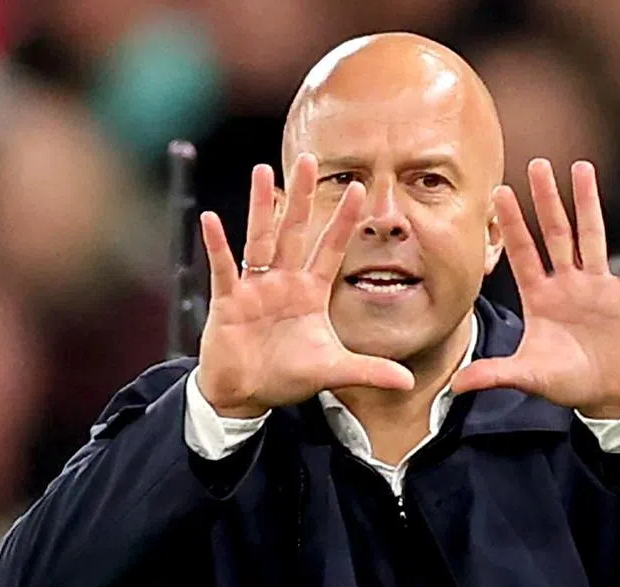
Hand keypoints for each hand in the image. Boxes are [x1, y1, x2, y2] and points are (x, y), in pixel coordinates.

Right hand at [196, 153, 414, 416]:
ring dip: (262, 207)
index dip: (344, 221)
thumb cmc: (286, 376)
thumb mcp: (332, 372)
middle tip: (309, 159)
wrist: (247, 393)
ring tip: (263, 171)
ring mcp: (255, 288)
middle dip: (303, 196)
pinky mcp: (229, 301)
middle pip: (295, 231)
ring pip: (260, 239)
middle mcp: (284, 282)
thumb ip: (368, 372)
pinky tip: (211, 220)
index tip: (360, 189)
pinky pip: (223, 268)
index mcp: (310, 293)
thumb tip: (408, 383)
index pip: (331, 248)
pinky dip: (217, 245)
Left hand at [451, 159, 619, 418]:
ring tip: (582, 168)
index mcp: (541, 298)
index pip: (523, 253)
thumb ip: (495, 375)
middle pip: (556, 233)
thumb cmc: (568, 383)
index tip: (500, 192)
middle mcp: (568, 284)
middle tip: (537, 164)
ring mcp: (600, 287)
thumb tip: (455, 385)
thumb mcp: (529, 376)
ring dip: (588, 203)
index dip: (513, 224)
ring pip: (592, 236)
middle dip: (547, 200)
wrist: (612, 396)